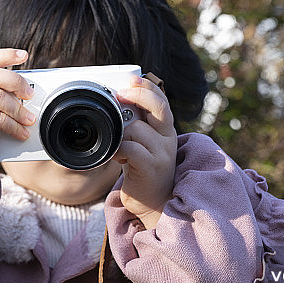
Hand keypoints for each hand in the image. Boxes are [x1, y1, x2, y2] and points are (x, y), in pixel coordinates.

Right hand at [0, 49, 35, 182]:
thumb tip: (23, 87)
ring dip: (19, 110)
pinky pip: (0, 120)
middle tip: (30, 95)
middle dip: (18, 83)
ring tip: (29, 119)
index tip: (24, 55)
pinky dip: (15, 127)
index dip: (6, 54)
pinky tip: (22, 132)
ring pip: (0, 98)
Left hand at [113, 75, 176, 229]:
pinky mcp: (151, 168)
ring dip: (120, 136)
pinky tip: (116, 156)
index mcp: (166, 131)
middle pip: (157, 107)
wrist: (154, 203)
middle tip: (118, 95)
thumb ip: (137, 126)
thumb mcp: (144, 144)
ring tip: (118, 149)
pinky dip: (117, 149)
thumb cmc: (143, 171)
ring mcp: (162, 153)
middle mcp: (168, 139)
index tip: (133, 79)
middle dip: (137, 95)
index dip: (148, 88)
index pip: (162, 101)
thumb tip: (118, 103)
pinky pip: (130, 148)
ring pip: (135, 128)